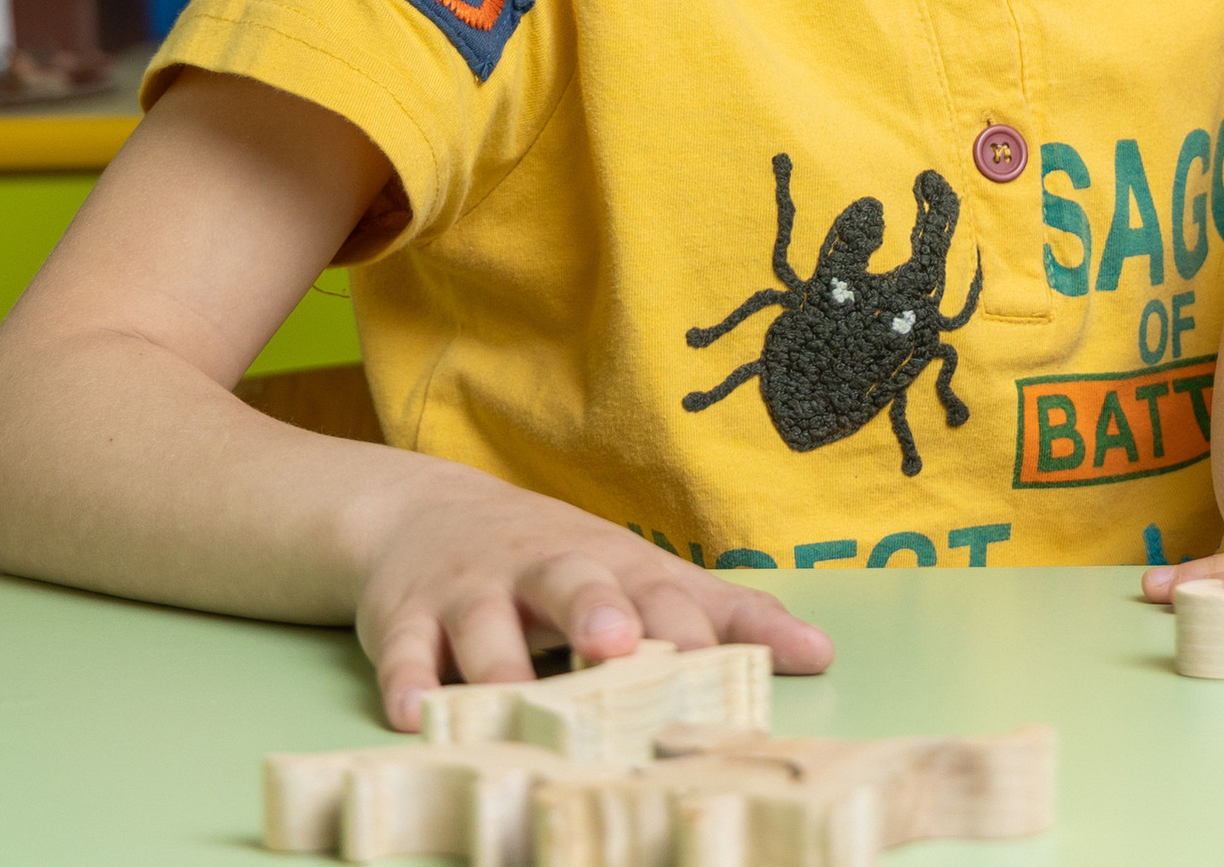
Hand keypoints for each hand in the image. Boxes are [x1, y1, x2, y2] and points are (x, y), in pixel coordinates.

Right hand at [347, 461, 831, 728]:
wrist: (425, 511)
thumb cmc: (558, 562)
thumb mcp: (639, 575)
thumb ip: (723, 615)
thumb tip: (820, 652)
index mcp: (611, 566)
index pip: (659, 591)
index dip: (690, 625)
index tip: (722, 661)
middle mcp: (544, 570)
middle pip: (573, 582)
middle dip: (595, 612)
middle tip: (617, 645)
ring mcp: (471, 591)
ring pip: (485, 625)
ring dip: (501, 658)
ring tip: (514, 694)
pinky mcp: (405, 615)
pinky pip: (403, 647)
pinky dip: (408, 679)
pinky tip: (416, 713)